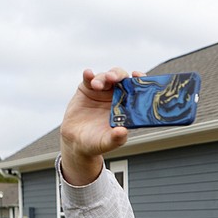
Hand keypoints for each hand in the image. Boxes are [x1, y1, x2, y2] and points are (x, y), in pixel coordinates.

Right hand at [59, 67, 144, 185]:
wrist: (77, 141)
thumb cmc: (97, 142)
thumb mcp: (107, 143)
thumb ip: (116, 138)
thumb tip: (123, 131)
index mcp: (127, 107)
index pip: (137, 90)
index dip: (140, 81)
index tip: (139, 76)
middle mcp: (116, 97)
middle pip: (121, 79)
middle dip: (119, 75)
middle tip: (114, 78)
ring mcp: (102, 92)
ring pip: (105, 77)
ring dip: (103, 78)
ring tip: (96, 86)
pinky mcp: (87, 89)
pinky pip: (88, 79)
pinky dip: (89, 75)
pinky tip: (88, 74)